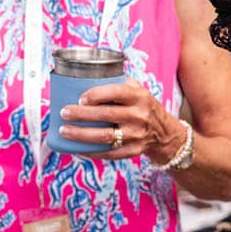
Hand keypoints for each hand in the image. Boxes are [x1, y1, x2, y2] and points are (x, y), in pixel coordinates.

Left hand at [58, 79, 183, 162]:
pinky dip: (91, 151)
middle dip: (81, 114)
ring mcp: (137, 135)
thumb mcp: (140, 92)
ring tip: (64, 131)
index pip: (117, 92)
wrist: (165, 134)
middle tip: (64, 112)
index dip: (97, 94)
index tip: (80, 97)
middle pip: (106, 115)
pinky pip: (109, 153)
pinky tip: (77, 148)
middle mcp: (140, 116)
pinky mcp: (134, 151)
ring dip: (81, 134)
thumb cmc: (145, 108)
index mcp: (140, 97)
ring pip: (105, 136)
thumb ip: (121, 84)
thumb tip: (89, 78)